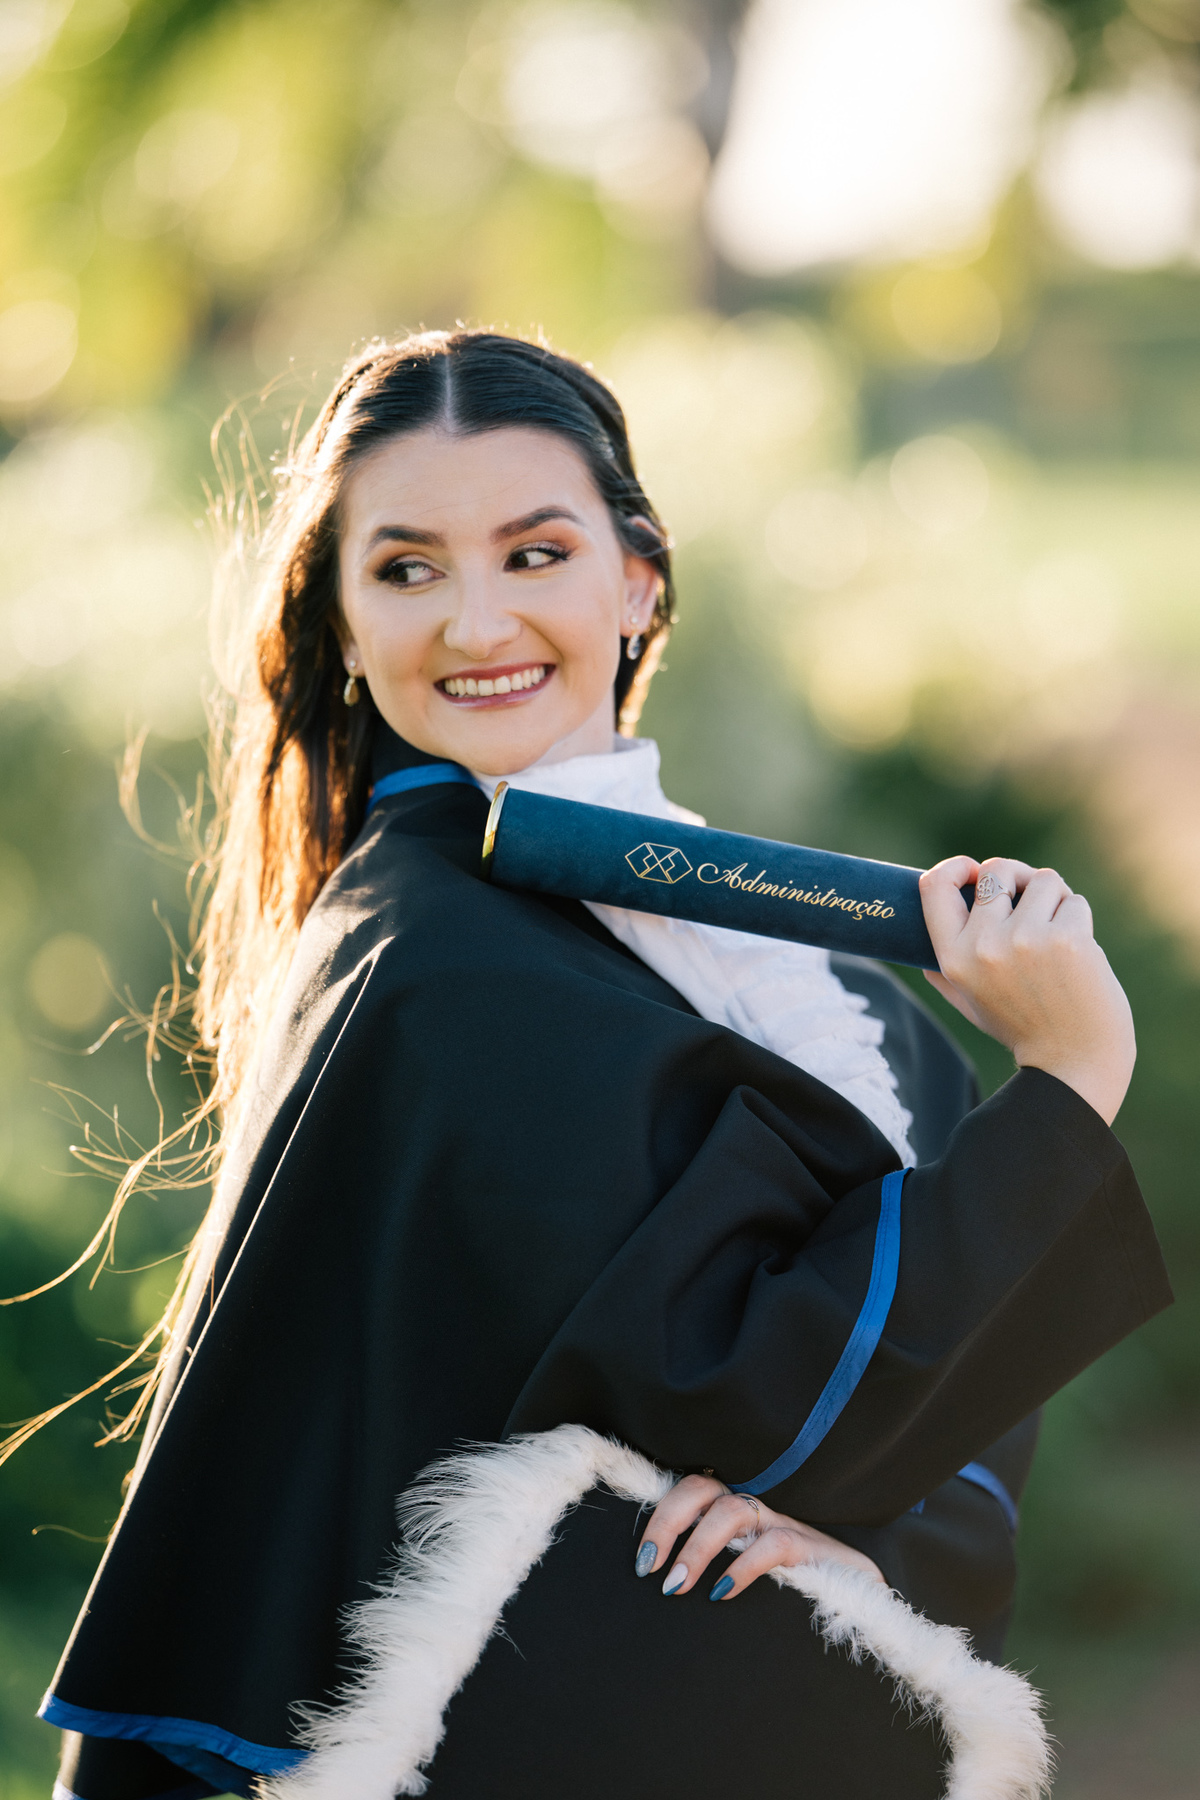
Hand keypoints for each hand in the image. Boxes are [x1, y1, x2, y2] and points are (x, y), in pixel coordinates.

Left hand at [634, 1474, 883, 1600]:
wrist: (862, 1588)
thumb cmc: (797, 1579)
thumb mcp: (748, 1568)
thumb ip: (715, 1568)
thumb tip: (668, 1587)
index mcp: (736, 1510)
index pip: (690, 1491)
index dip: (660, 1517)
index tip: (641, 1560)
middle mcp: (755, 1508)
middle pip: (702, 1488)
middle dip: (667, 1521)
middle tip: (648, 1567)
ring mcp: (782, 1522)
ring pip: (732, 1510)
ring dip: (697, 1547)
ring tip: (676, 1586)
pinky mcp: (809, 1547)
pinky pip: (773, 1544)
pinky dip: (743, 1567)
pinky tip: (723, 1593)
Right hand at [920, 856, 1135, 1125]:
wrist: (1073, 1063)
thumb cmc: (1022, 1030)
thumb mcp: (970, 1003)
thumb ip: (944, 975)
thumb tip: (922, 953)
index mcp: (953, 959)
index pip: (936, 886)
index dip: (956, 867)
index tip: (974, 870)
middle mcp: (984, 946)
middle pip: (996, 870)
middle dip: (1019, 877)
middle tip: (1032, 898)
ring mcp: (1026, 940)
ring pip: (1043, 880)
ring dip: (1055, 899)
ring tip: (1058, 932)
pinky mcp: (1069, 939)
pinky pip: (1073, 901)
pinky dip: (1079, 918)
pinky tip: (1079, 950)